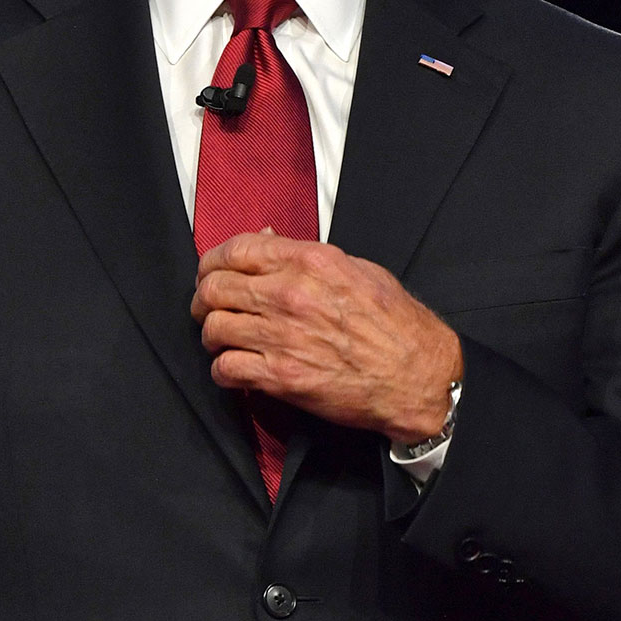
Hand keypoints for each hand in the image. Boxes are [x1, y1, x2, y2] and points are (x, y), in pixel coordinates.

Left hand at [191, 230, 461, 443]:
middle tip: (210, 307)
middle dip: (205, 298)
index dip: (214, 260)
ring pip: (214, 328)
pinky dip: (224, 370)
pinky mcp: (280, 377)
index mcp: (311, 262)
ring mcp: (282, 337)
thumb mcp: (360, 270)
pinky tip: (236, 368)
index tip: (212, 271)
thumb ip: (309, 256)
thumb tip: (269, 243)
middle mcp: (290, 295)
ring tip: (225, 339)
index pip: (236, 249)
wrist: (416, 376)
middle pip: (215, 287)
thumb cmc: (396, 325)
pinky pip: (226, 369)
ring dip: (213, 334)